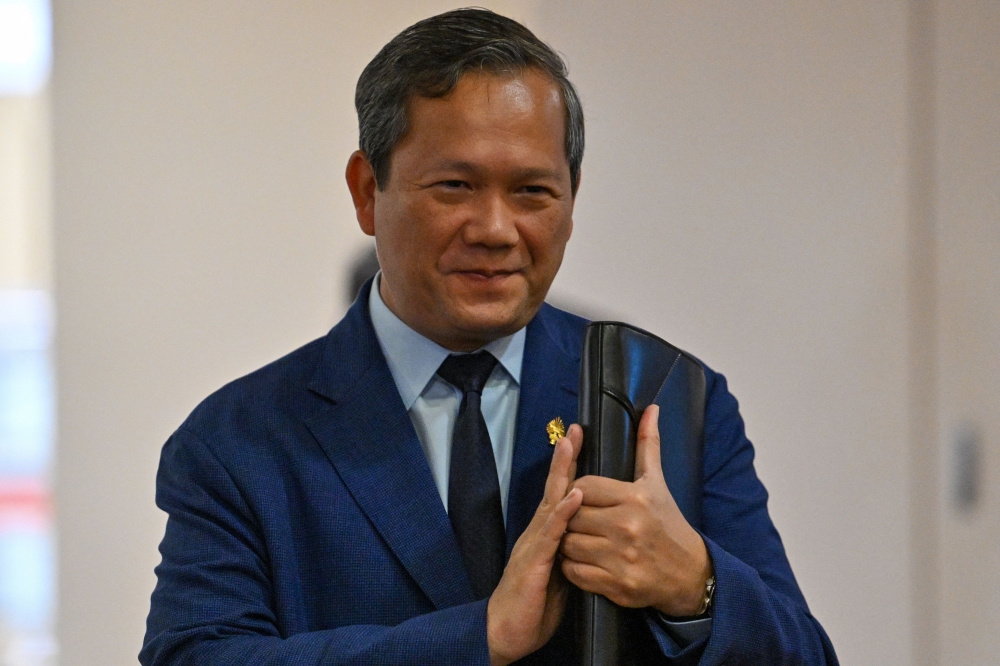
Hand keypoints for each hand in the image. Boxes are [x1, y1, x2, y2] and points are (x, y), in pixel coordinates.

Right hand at [487, 425, 582, 665]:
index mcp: (545, 535)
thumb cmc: (533, 606)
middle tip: (573, 429)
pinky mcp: (534, 562)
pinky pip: (550, 534)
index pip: (560, 494)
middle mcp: (537, 533)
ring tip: (570, 446)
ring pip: (550, 502)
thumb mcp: (558, 573)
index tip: (577, 439)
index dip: (568, 468)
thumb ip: (571, 551)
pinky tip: (574, 496)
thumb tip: (590, 537)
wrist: (505, 632)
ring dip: (561, 474)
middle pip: (553, 489)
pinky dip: (563, 513)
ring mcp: (533, 545)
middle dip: (564, 458)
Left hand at [560, 405, 711, 616]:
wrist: (690, 572)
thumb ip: (648, 445)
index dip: (576, 491)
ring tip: (580, 539)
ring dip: (567, 543)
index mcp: (634, 498)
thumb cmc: (667, 522)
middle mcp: (627, 526)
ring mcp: (622, 558)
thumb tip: (650, 408)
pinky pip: (575, 572)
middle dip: (570, 517)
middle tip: (579, 519)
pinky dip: (572, 568)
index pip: (582, 486)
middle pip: (571, 515)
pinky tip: (584, 561)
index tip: (584, 498)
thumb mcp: (657, 482)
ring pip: (569, 545)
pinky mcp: (618, 585)